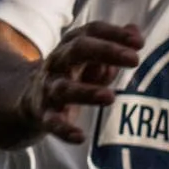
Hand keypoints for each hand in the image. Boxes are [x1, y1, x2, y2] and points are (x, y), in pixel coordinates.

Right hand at [20, 21, 143, 143]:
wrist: (29, 100)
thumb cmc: (73, 73)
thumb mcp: (91, 57)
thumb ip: (113, 45)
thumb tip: (135, 31)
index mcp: (71, 45)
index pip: (92, 31)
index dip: (115, 34)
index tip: (139, 42)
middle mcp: (58, 62)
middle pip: (78, 50)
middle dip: (106, 51)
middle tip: (135, 60)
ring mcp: (49, 89)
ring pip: (64, 88)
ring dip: (87, 92)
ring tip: (110, 97)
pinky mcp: (44, 115)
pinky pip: (53, 123)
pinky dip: (65, 131)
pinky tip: (80, 137)